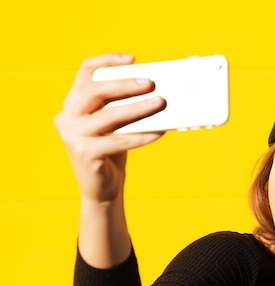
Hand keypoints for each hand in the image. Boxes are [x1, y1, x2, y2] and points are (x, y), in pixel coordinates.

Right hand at [54, 53, 166, 203]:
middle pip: (96, 91)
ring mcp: (73, 136)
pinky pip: (118, 141)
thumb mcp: (116, 125)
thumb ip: (124, 107)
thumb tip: (155, 91)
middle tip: (151, 83)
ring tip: (160, 104)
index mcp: (73, 104)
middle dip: (125, 84)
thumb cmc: (112, 153)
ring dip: (138, 108)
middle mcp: (67, 117)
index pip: (86, 72)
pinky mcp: (85, 154)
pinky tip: (159, 132)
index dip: (108, 61)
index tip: (132, 59)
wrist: (103, 190)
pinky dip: (141, 136)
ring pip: (109, 115)